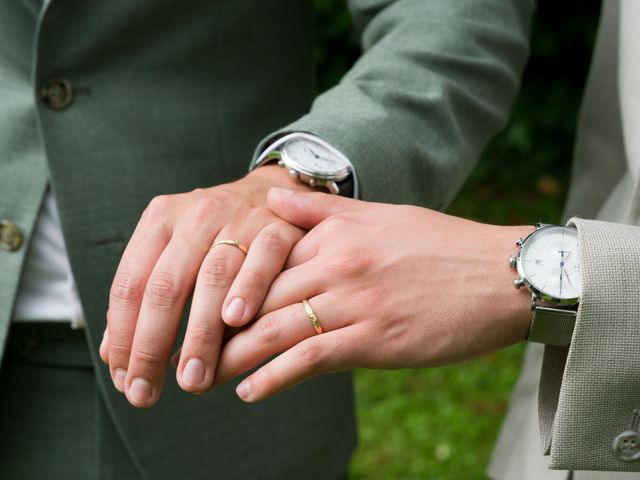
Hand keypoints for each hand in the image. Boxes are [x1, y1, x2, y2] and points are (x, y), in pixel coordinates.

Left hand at [100, 166, 309, 406]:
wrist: (269, 191)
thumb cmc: (216, 232)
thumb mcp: (174, 249)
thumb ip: (146, 293)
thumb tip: (114, 353)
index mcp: (160, 219)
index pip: (130, 284)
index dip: (122, 336)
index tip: (121, 379)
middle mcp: (195, 215)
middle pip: (165, 286)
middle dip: (151, 346)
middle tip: (147, 393)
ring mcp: (238, 219)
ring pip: (212, 279)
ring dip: (200, 335)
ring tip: (192, 379)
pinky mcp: (277, 227)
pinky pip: (262, 260)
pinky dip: (248, 289)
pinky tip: (236, 322)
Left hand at [214, 189, 533, 401]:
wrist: (501, 275)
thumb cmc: (441, 245)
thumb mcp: (380, 215)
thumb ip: (319, 212)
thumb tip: (269, 198)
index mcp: (335, 235)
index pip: (260, 261)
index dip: (222, 286)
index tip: (194, 304)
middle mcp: (337, 266)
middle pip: (258, 299)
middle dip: (215, 327)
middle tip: (181, 349)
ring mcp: (355, 304)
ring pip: (274, 331)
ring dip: (232, 358)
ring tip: (201, 375)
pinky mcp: (375, 341)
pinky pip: (311, 360)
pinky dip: (274, 378)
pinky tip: (249, 392)